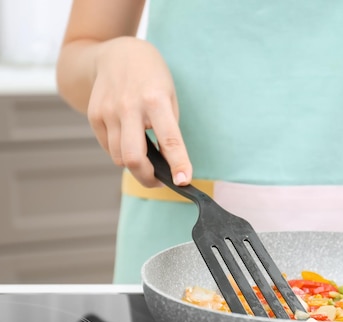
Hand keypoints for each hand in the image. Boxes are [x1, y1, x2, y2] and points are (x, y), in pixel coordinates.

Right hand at [87, 37, 191, 186]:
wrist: (117, 54)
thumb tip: (167, 164)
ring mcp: (107, 111)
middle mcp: (128, 107)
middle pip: (134, 158)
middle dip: (148, 179)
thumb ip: (168, 128)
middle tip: (159, 182)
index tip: (184, 181)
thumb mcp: (169, 96)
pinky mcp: (93, 115)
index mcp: (155, 100)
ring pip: (119, 158)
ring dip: (135, 166)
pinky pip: (108, 148)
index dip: (178, 164)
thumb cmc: (151, 78)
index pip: (169, 140)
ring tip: (147, 159)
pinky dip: (121, 153)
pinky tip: (130, 141)